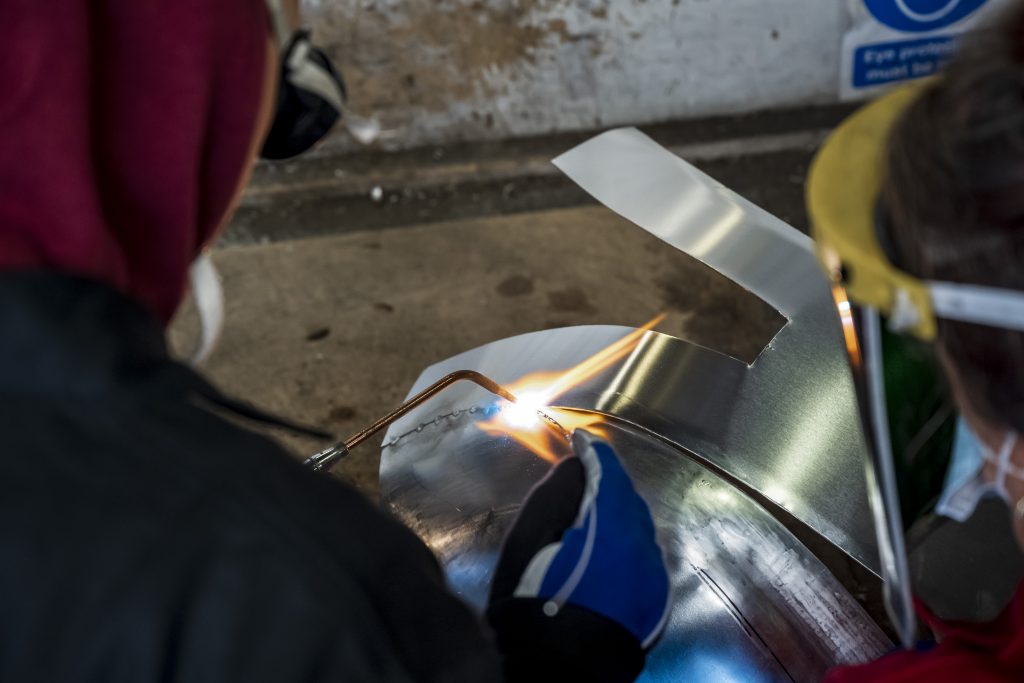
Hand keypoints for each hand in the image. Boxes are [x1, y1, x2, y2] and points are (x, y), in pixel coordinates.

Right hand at [487, 429, 669, 682]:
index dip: (591, 451)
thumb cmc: (534, 600)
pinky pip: (643, 555)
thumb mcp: (528, 540)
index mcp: (610, 522)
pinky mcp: (657, 597)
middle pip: (627, 496)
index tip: (578, 440)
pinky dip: (626, 543)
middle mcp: (642, 543)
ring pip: (638, 525)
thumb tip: (574, 466)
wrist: (561, 667)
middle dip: (606, 482)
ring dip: (617, 512)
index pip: (607, 470)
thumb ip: (553, 494)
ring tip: (589, 515)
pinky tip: (603, 553)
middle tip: (580, 478)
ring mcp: (653, 573)